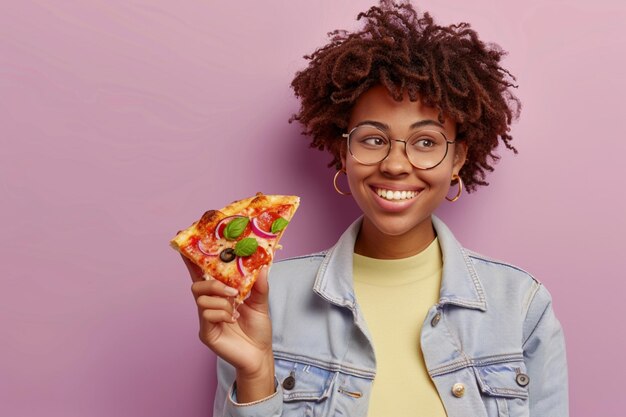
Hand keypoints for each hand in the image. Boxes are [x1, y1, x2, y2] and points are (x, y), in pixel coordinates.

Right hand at [183, 256, 274, 400]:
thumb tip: (263, 266)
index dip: (191, 260)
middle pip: (196, 285)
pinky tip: (232, 319)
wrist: (259, 354)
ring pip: (201, 299)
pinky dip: (222, 313)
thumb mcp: (261, 302)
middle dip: (212, 283)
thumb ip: (260, 285)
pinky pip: (206, 314)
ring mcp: (205, 319)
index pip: (202, 274)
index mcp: (220, 294)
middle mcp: (210, 304)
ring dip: (221, 300)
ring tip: (235, 307)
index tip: (184, 245)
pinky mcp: (206, 332)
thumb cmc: (257, 329)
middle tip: (232, 290)